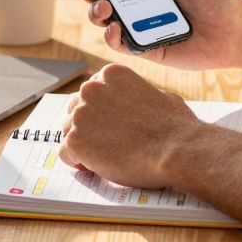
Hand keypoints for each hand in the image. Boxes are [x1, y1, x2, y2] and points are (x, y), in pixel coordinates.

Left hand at [59, 64, 204, 188]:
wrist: (175, 151)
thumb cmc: (175, 127)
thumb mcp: (160, 96)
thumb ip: (140, 96)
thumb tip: (141, 102)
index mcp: (110, 74)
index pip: (91, 92)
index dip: (98, 111)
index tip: (106, 125)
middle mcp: (91, 89)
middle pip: (76, 109)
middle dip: (87, 126)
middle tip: (102, 143)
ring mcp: (81, 114)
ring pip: (68, 131)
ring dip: (82, 144)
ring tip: (102, 157)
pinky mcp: (76, 140)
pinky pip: (65, 153)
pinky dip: (77, 162)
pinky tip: (93, 167)